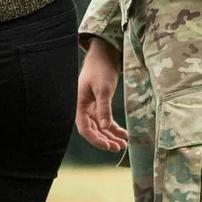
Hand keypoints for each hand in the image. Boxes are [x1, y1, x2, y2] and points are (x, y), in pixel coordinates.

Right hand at [75, 38, 126, 153]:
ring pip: (100, 127)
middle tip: (119, 148)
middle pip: (92, 130)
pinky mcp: (98, 104)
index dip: (96, 140)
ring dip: (110, 136)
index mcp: (79, 104)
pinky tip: (123, 133)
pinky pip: (105, 119)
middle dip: (105, 140)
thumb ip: (104, 109)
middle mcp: (83, 108)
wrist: (104, 54)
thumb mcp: (104, 89)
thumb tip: (106, 128)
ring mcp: (90, 106)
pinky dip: (113, 127)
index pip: (85, 128)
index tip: (109, 146)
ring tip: (123, 144)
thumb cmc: (101, 69)